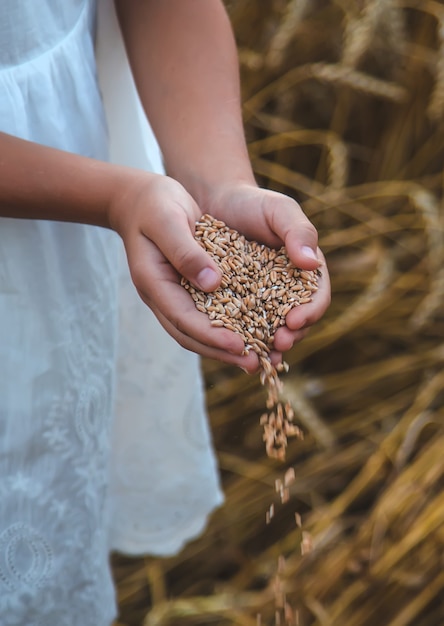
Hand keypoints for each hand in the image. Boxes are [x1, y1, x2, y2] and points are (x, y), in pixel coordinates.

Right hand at [109, 172, 259, 369]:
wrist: (142, 199)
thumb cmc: (155, 204)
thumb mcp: (168, 220)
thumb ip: (186, 251)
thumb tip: (212, 283)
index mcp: (153, 282)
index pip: (183, 318)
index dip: (211, 335)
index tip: (239, 346)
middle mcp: (162, 296)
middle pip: (191, 335)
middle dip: (222, 352)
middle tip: (256, 365)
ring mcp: (172, 296)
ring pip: (198, 332)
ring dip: (226, 349)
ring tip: (258, 359)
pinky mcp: (185, 291)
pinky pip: (205, 317)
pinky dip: (226, 329)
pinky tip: (251, 334)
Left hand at [205, 182, 330, 364]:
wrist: (218, 204)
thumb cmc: (253, 204)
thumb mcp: (280, 211)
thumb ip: (299, 232)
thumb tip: (312, 263)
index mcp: (307, 272)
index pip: (317, 297)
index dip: (310, 312)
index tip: (294, 320)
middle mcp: (289, 290)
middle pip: (299, 321)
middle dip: (291, 336)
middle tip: (278, 344)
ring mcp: (264, 301)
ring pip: (272, 329)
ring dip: (269, 346)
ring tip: (260, 356)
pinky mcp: (239, 306)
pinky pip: (244, 326)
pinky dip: (243, 339)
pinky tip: (234, 349)